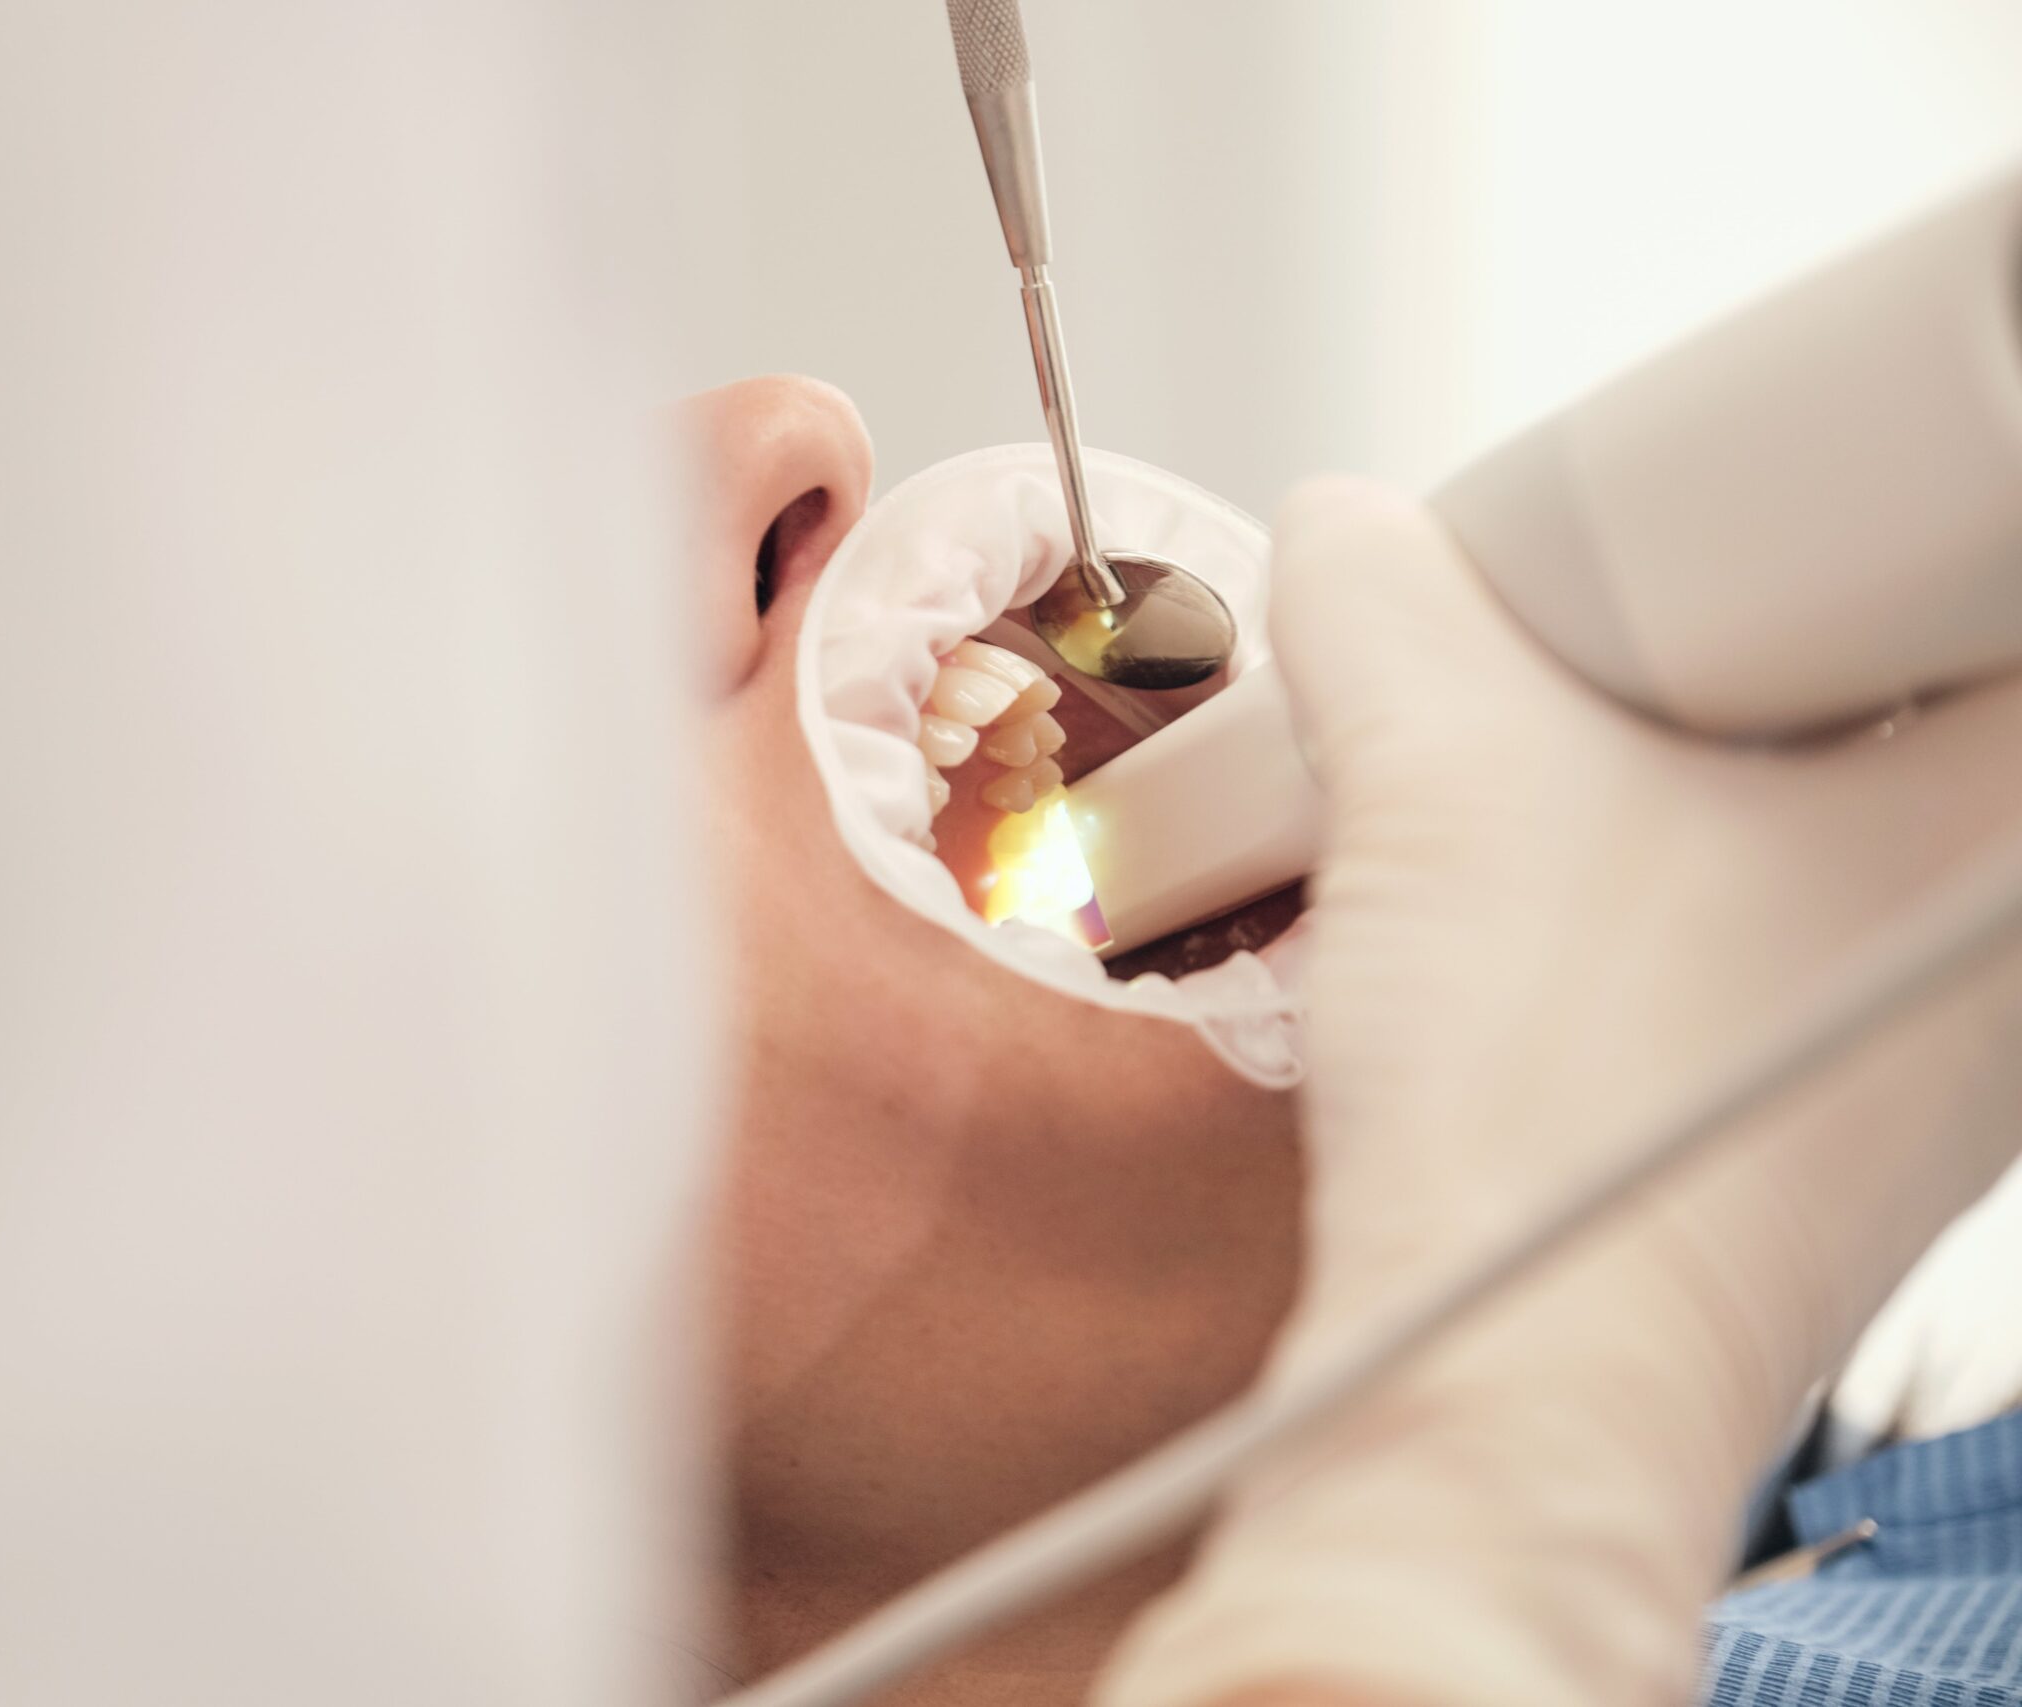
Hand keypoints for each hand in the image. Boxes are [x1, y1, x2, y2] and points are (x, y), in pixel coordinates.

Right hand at [1096, 478, 2021, 1706]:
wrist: (1501, 1399)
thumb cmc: (1558, 1132)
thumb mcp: (1442, 780)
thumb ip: (1384, 600)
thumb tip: (1353, 530)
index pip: (1974, 564)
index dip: (1867, 502)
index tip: (1758, 478)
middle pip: (1928, 672)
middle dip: (1766, 611)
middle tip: (1643, 587)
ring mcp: (1967, 1041)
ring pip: (1870, 791)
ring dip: (1726, 733)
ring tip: (1584, 731)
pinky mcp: (1869, 1101)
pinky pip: (1813, 898)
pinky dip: (1705, 844)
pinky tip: (1571, 864)